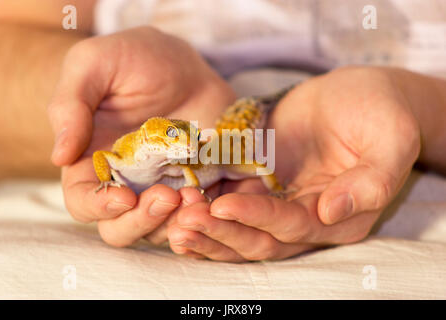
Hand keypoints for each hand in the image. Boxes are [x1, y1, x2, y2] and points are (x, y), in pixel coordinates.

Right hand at [48, 27, 234, 245]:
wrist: (184, 63)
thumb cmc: (134, 59)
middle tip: (168, 196)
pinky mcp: (197, 185)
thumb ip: (69, 105)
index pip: (84, 203)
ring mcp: (164, 187)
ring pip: (163, 228)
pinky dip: (209, 217)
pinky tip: (217, 201)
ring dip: (179, 223)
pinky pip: (201, 216)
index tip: (124, 196)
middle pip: (123, 227)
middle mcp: (127, 183)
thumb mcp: (94, 64)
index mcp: (93, 162)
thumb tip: (59, 156)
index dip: (100, 208)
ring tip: (197, 197)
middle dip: (143, 221)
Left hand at [167, 66, 420, 261]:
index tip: (223, 206)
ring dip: (205, 226)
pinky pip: (228, 198)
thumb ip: (372, 180)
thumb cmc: (382, 112)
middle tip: (184, 221)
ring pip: (237, 227)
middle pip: (258, 239)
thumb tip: (332, 212)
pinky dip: (203, 202)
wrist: (359, 93)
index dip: (257, 220)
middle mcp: (306, 218)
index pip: (292, 228)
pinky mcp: (260, 181)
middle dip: (221, 233)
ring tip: (170, 217)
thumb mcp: (391, 140)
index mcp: (340, 217)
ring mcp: (279, 201)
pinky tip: (176, 199)